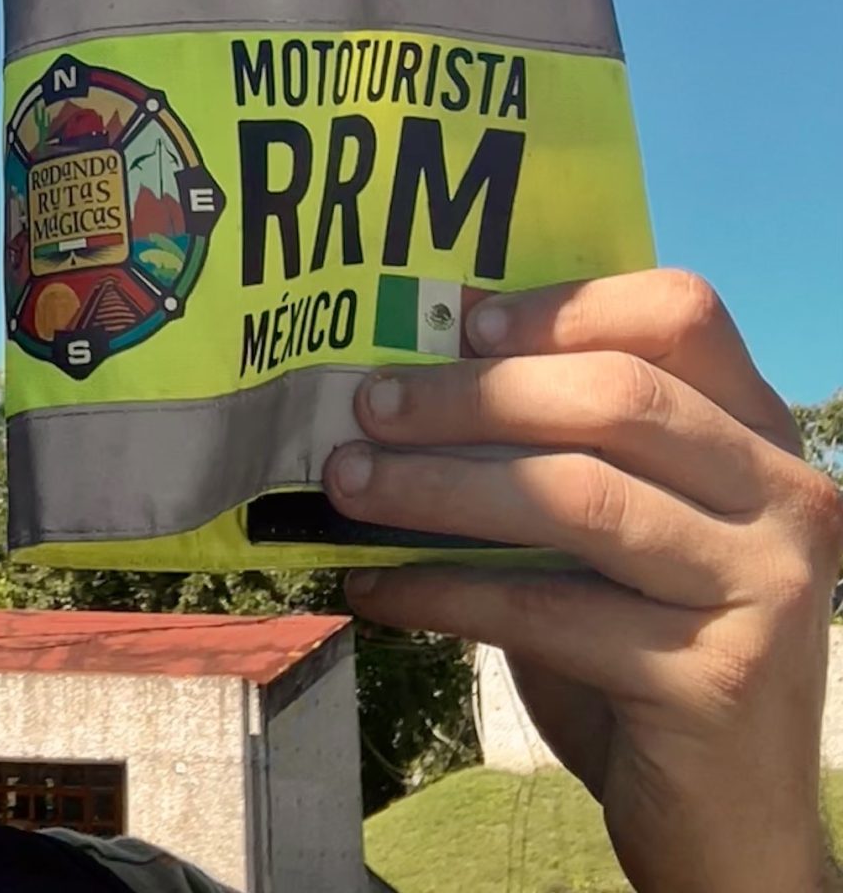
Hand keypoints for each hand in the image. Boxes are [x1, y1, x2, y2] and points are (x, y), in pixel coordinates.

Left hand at [326, 271, 842, 891]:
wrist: (729, 829)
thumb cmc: (646, 653)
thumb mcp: (614, 532)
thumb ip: (557, 446)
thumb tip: (419, 356)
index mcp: (761, 437)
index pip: (682, 316)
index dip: (566, 307)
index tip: (462, 321)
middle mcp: (787, 500)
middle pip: (616, 398)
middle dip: (472, 395)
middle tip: (367, 406)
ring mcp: (765, 589)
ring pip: (577, 497)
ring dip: (440, 486)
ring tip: (348, 485)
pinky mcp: (717, 679)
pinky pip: (547, 609)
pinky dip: (444, 591)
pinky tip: (376, 588)